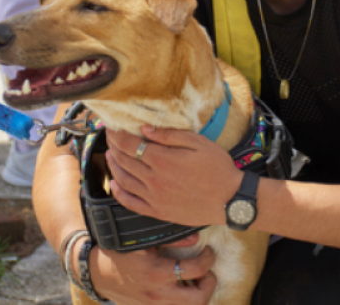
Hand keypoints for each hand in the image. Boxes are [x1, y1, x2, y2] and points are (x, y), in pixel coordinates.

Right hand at [89, 235, 217, 304]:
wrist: (99, 274)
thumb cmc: (122, 252)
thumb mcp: (143, 239)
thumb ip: (171, 239)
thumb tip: (196, 238)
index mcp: (156, 272)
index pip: (196, 270)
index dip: (208, 259)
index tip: (207, 251)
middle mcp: (157, 294)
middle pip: (199, 299)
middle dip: (209, 283)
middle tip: (206, 271)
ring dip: (200, 295)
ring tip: (197, 281)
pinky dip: (186, 301)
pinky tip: (184, 289)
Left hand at [105, 127, 242, 227]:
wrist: (229, 200)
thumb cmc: (217, 168)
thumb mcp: (198, 143)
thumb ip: (169, 135)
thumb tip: (144, 129)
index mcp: (162, 159)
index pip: (130, 144)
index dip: (117, 135)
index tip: (111, 127)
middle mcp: (153, 179)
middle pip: (124, 160)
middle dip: (113, 146)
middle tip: (109, 138)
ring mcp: (154, 197)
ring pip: (124, 180)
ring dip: (113, 166)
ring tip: (109, 155)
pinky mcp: (157, 212)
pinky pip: (130, 203)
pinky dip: (118, 193)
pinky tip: (114, 184)